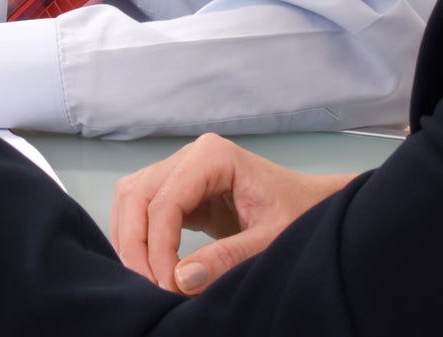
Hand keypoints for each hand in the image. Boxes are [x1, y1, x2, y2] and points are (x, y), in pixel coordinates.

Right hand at [109, 133, 353, 294]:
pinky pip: (141, 209)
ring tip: (148, 280)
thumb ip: (228, 258)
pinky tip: (150, 266)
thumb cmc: (300, 214)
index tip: (169, 286)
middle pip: (136, 195)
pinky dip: (138, 238)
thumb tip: (180, 280)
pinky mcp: (178, 190)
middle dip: (135, 244)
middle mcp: (189, 155)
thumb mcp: (272, 239)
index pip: (165, 201)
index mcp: (213, 156)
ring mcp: (180, 169)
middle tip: (149, 287)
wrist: (312, 205)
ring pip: (131, 199)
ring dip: (131, 241)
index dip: (158, 246)